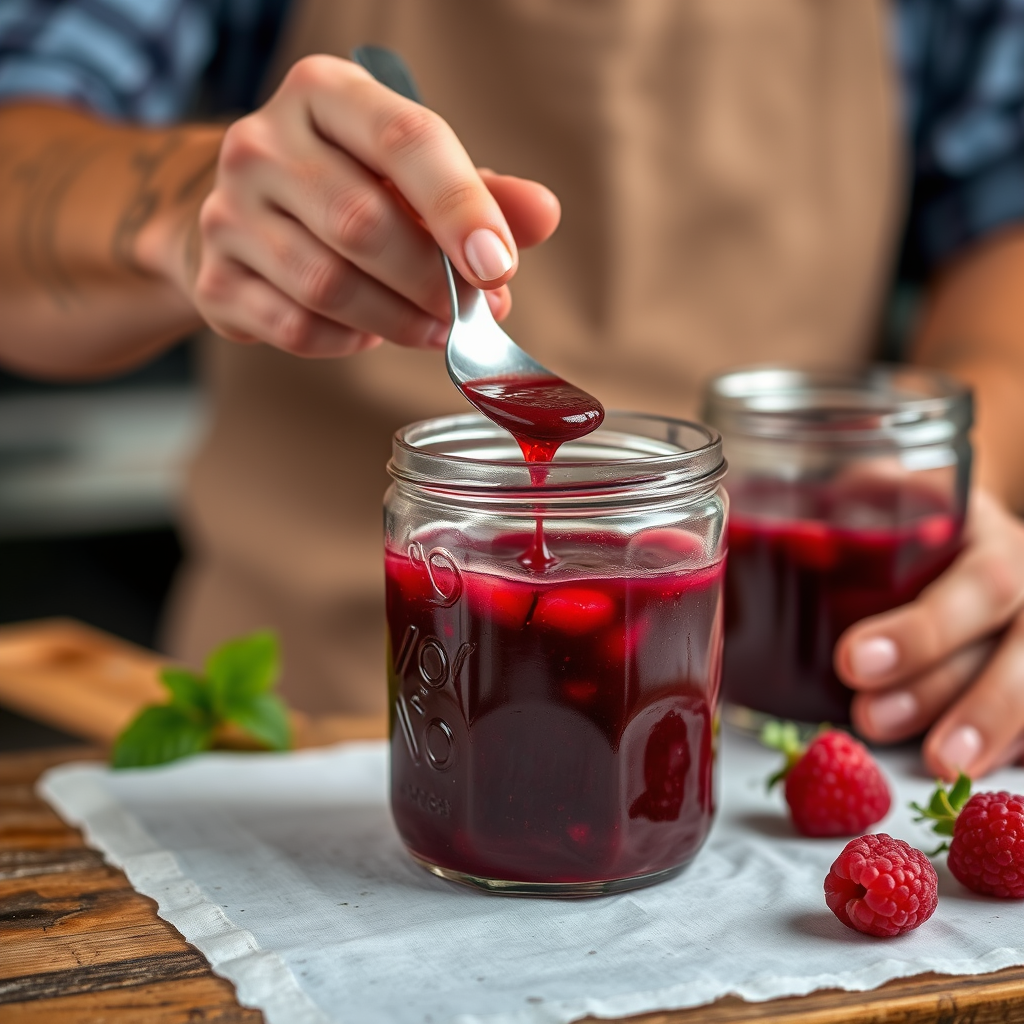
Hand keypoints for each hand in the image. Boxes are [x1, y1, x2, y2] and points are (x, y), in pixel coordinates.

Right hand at [183, 56, 559, 356]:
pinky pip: (298, 327)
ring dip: (399, 321)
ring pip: (329, 285)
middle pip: (362, 223)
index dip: (460, 208)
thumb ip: (480, 194)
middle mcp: (261, 142)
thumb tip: (543, 214)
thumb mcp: (415, 175)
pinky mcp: (215, 281)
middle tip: (473, 312)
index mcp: (324, 93)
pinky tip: (370, 332)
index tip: (501, 265)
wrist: (248, 217)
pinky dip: (349, 342)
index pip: (405, 139)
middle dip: (432, 281)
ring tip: (436, 330)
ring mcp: (228, 212)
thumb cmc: (349, 187)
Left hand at [835, 489, 1023, 779]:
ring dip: (981, 726)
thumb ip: (843, 512)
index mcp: (985, 533)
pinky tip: (976, 766)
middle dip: (940, 690)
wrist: (957, 519)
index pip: (978, 584)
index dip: (922, 633)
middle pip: (1014, 645)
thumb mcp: (878, 493)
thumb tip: (793, 540)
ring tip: (934, 763)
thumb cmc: (908, 514)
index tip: (853, 662)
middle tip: (871, 719)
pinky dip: (1013, 743)